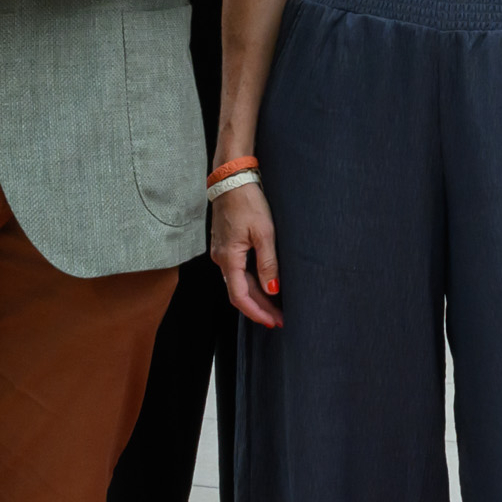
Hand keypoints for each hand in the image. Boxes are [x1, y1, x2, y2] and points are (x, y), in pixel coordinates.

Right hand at [212, 178, 280, 326]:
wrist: (231, 180)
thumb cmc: (247, 202)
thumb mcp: (264, 233)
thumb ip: (268, 263)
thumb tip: (273, 290)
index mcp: (229, 258)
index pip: (240, 296)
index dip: (256, 312)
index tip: (273, 321)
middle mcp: (221, 259)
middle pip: (239, 292)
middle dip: (259, 308)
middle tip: (279, 319)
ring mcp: (222, 252)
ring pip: (238, 283)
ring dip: (256, 297)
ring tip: (275, 307)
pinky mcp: (226, 246)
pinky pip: (237, 272)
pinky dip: (250, 283)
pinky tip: (264, 286)